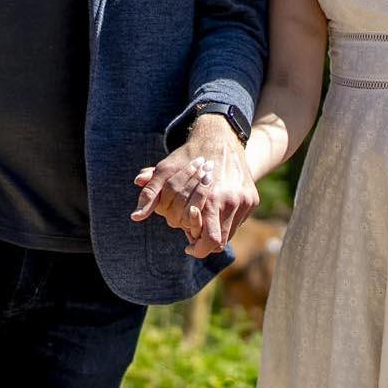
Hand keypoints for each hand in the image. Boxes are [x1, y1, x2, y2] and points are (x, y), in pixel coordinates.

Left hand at [131, 117, 257, 258]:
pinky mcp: (252, 200)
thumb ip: (151, 194)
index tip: (188, 247)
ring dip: (214, 232)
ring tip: (202, 222)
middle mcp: (231, 201)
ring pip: (229, 234)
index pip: (208, 241)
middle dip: (205, 244)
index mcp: (211, 198)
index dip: (197, 248)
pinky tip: (214, 212)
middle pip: (219, 242)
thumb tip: (135, 217)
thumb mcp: (165, 172)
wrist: (221, 139)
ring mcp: (244, 201)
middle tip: (193, 241)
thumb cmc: (189, 157)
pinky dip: (224, 222)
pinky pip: (237, 222)